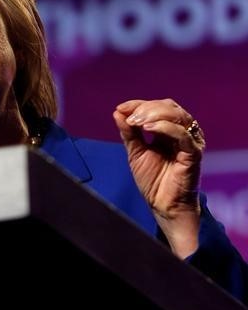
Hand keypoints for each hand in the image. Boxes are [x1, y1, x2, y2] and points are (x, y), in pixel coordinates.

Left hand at [113, 99, 204, 257]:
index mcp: (170, 130)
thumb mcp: (135, 152)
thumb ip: (129, 132)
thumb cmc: (153, 180)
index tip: (120, 108)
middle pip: (169, 107)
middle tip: (130, 118)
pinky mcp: (193, 154)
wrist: (162, 205)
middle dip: (146, 108)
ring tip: (136, 122)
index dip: (139, 104)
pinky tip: (148, 128)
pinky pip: (182, 135)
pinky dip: (165, 127)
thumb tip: (117, 111)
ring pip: (178, 116)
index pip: (158, 107)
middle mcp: (183, 133)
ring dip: (154, 114)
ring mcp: (190, 142)